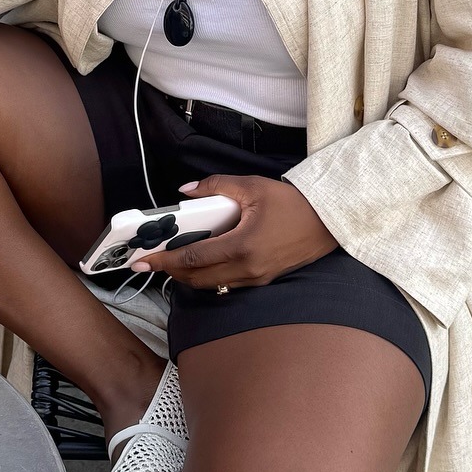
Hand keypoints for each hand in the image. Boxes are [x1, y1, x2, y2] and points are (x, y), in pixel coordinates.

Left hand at [129, 175, 337, 289]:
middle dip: (171, 272)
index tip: (143, 260)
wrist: (328, 221)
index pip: (192, 258)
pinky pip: (227, 285)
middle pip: (196, 278)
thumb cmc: (292, 203)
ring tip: (173, 261)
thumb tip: (186, 191)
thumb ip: (216, 186)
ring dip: (188, 277)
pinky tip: (201, 263)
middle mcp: (247, 269)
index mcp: (242, 246)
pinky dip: (208, 277)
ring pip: (211, 285)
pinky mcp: (262, 281)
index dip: (164, 260)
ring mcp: (256, 279)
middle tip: (152, 261)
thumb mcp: (252, 187)